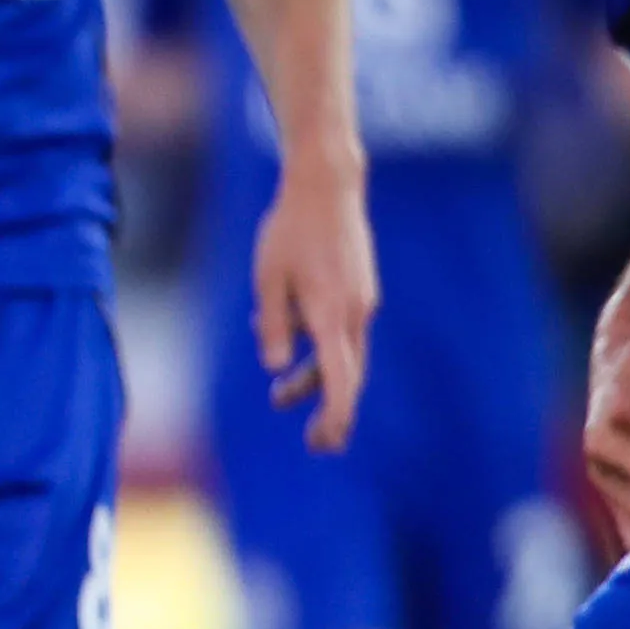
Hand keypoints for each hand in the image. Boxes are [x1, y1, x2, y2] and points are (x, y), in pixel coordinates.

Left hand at [253, 152, 377, 452]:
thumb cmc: (289, 229)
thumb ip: (273, 324)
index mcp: (332, 314)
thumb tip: (276, 367)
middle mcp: (355, 312)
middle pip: (346, 375)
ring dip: (314, 377)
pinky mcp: (359, 289)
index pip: (340, 379)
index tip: (326, 440)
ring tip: (278, 397)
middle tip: (315, 443)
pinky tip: (281, 331)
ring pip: (341, 353)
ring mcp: (361, 301)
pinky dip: (316, 343)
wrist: (328, 185)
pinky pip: (339, 328)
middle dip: (330, 411)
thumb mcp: (267, 278)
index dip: (335, 415)